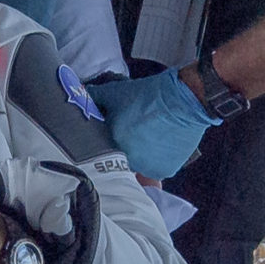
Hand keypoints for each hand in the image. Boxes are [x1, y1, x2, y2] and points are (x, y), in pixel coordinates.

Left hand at [88, 68, 215, 178]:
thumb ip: (94, 97)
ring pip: (138, 167)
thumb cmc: (149, 94)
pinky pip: (155, 169)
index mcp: (111, 143)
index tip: (112, 136)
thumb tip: (80, 96)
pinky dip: (157, 160)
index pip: (100, 151)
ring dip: (141, 156)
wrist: (184, 99)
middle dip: (124, 150)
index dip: (105, 143)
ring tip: (148, 138)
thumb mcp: (116, 92)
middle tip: (134, 135)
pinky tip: (160, 144)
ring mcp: (146, 168)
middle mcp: (127, 160)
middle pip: (120, 160)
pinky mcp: (164, 171)